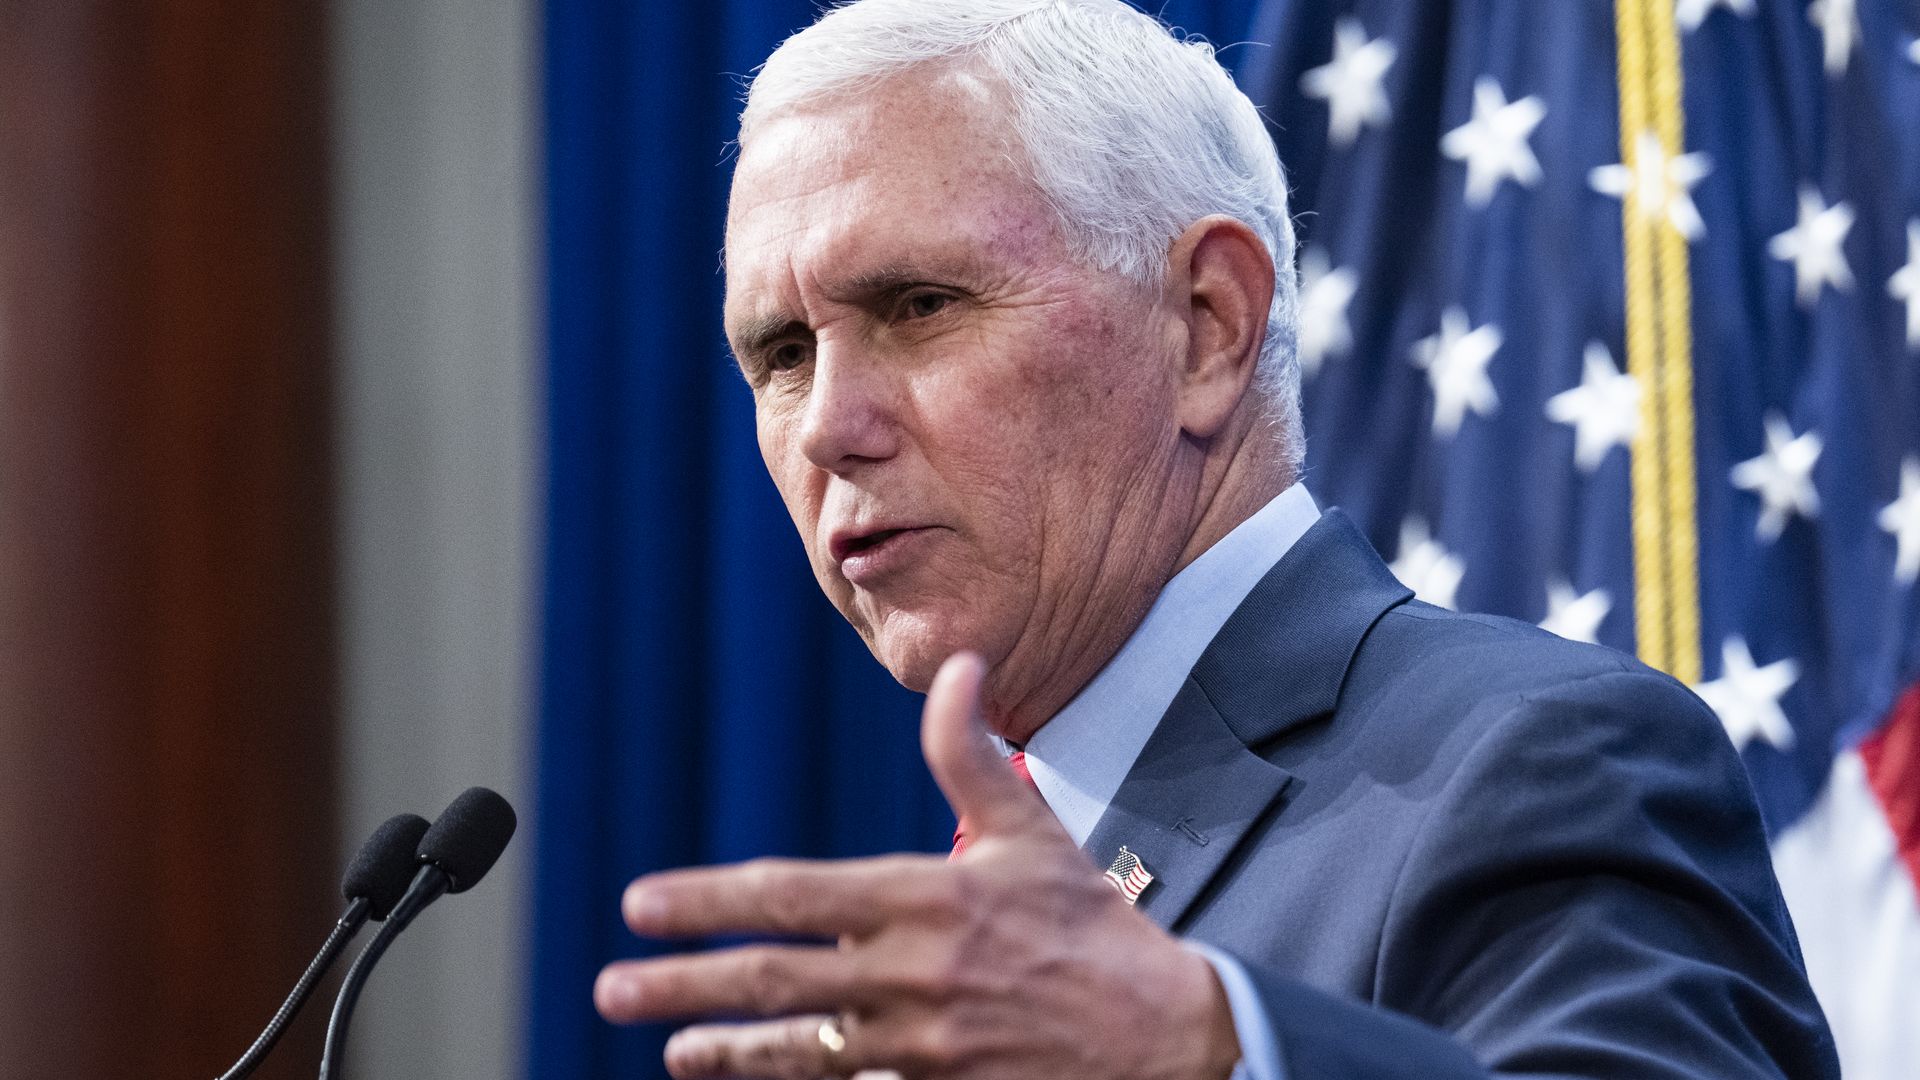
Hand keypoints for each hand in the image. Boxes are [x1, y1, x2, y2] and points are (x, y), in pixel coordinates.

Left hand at [595, 652, 1240, 1079]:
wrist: (1163, 1037)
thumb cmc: (1087, 926)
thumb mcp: (1034, 831)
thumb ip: (972, 754)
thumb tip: (957, 665)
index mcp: (929, 898)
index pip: (796, 897)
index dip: (711, 900)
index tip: (643, 905)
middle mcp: (914, 973)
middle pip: (776, 980)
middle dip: (685, 983)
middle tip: (612, 987)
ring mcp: (923, 1043)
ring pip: (800, 1050)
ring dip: (725, 1050)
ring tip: (670, 1048)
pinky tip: (752, 1078)